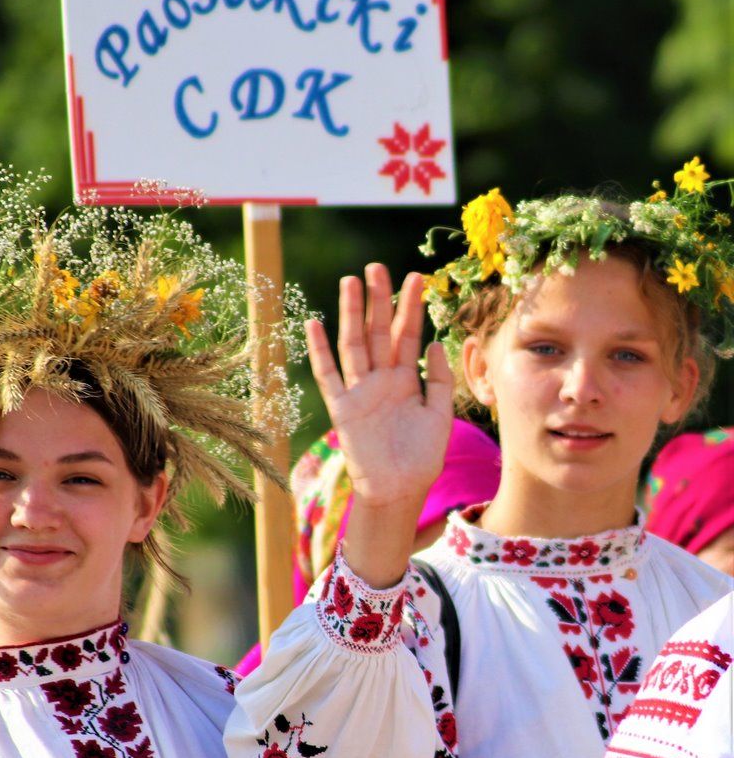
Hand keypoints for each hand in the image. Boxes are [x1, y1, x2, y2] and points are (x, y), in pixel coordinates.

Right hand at [306, 265, 453, 509]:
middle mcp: (382, 380)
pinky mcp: (342, 407)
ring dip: (351, 313)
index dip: (412, 308)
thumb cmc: (421, 457)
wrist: (399, 490)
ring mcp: (360, 391)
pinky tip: (315, 324)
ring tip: (351, 281)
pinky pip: (328, 374)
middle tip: (378, 267)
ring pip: (354, 344)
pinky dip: (320, 350)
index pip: (408, 335)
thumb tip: (435, 342)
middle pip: (379, 332)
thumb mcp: (441, 415)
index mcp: (407, 380)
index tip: (417, 278)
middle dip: (379, 300)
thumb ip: (440, 380)